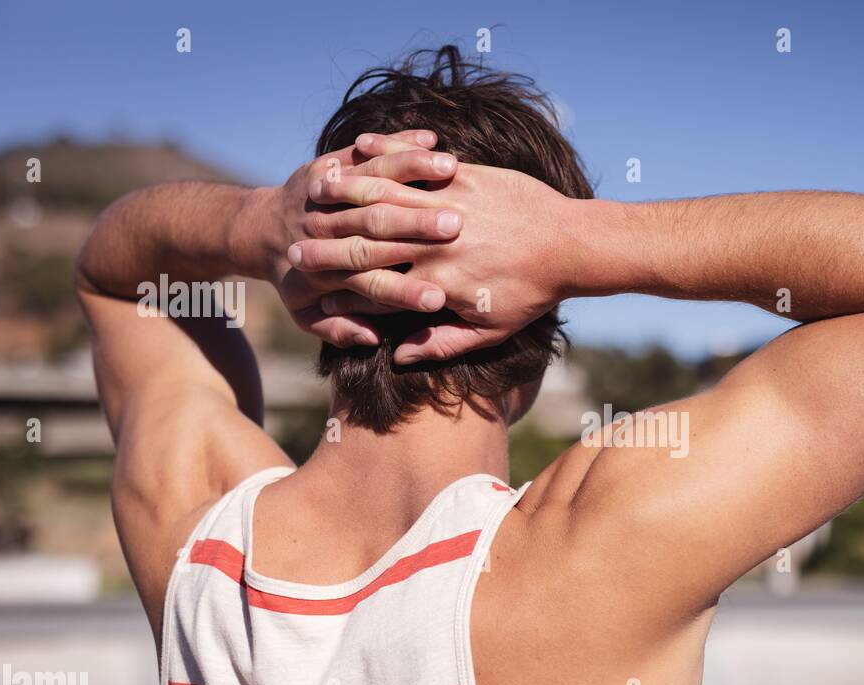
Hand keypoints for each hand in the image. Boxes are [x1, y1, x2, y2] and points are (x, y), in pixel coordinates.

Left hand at [236, 130, 464, 346]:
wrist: (256, 230)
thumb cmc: (294, 278)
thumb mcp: (304, 313)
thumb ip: (337, 329)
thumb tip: (370, 338)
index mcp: (330, 272)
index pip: (374, 286)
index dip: (404, 294)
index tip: (438, 300)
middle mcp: (331, 229)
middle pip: (381, 229)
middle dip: (419, 227)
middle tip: (457, 228)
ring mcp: (330, 193)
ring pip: (376, 181)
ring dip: (413, 173)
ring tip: (449, 170)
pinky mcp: (332, 165)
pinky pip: (368, 152)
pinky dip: (398, 143)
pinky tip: (432, 141)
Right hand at [288, 134, 578, 362]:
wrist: (571, 245)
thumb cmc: (531, 293)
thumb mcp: (490, 330)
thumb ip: (442, 343)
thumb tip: (400, 355)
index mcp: (436, 282)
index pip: (374, 281)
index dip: (336, 280)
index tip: (307, 282)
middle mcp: (435, 243)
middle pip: (369, 236)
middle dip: (327, 238)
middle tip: (292, 239)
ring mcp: (448, 204)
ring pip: (387, 194)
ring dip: (348, 190)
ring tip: (316, 188)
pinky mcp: (464, 177)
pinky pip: (415, 165)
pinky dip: (386, 155)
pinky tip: (360, 150)